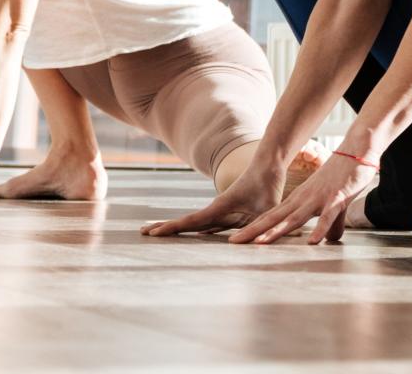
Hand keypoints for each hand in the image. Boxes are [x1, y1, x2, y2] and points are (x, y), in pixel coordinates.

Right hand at [142, 152, 285, 237]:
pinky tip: (192, 236)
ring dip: (177, 228)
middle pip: (187, 221)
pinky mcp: (230, 214)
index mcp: (219, 207)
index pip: (192, 221)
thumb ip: (259, 225)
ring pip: (195, 224)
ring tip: (156, 231)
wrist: (268, 169)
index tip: (153, 232)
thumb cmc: (269, 188)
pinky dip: (197, 230)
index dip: (173, 227)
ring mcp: (221, 212)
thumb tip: (251, 241)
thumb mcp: (266, 208)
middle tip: (141, 232)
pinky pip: (209, 224)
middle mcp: (216, 210)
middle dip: (165, 227)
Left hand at [224, 150, 382, 244]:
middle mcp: (303, 199)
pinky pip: (327, 217)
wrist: (358, 150)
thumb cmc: (344, 176)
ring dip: (277, 231)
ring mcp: (318, 199)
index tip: (237, 238)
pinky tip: (313, 242)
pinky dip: (319, 229)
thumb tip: (331, 239)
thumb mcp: (335, 204)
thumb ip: (332, 223)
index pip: (271, 216)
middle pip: (274, 218)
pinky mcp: (336, 199)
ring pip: (294, 218)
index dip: (254, 228)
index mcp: (299, 200)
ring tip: (260, 243)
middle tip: (234, 242)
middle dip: (254, 231)